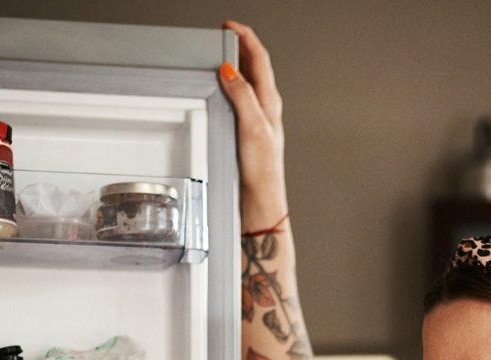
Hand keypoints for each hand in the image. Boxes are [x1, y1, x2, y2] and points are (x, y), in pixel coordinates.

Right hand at [219, 20, 288, 228]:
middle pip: (254, 67)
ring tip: (221, 57)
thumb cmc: (263, 172)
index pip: (259, 59)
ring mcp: (257, 121)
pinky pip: (240, 102)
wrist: (261, 201)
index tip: (230, 26)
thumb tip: (229, 71)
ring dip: (235, 67)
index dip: (245, 38)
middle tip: (222, 37)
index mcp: (270, 102)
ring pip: (247, 83)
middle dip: (238, 48)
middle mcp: (266, 109)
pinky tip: (222, 95)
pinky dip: (230, 89)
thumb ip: (242, 96)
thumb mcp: (252, 128)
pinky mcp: (248, 134)